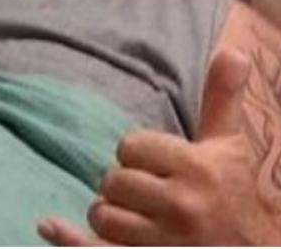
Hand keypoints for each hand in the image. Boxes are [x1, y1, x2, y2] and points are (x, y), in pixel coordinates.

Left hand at [38, 51, 280, 245]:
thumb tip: (233, 50)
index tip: (155, 165)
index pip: (130, 146)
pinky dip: (68, 239)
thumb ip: (223, 99)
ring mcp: (163, 242)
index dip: (135, 154)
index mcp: (199, 170)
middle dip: (121, 185)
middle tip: (146, 195)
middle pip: (112, 180)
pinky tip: (48, 224)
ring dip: (109, 215)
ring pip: (101, 214)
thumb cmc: (230, 195)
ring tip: (136, 219)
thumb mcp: (229, 148)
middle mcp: (182, 207)